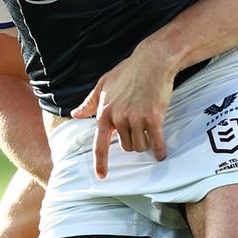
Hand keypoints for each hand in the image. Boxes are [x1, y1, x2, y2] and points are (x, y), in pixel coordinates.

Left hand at [71, 42, 174, 178]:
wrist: (152, 61)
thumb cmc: (129, 71)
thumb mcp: (104, 84)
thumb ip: (90, 102)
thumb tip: (76, 113)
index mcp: (105, 112)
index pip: (100, 143)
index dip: (100, 161)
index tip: (101, 175)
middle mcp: (119, 118)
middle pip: (125, 146)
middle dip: (132, 141)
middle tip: (138, 127)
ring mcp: (136, 119)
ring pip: (139, 146)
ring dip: (145, 143)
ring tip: (149, 129)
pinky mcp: (153, 118)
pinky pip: (155, 143)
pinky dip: (158, 150)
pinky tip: (161, 153)